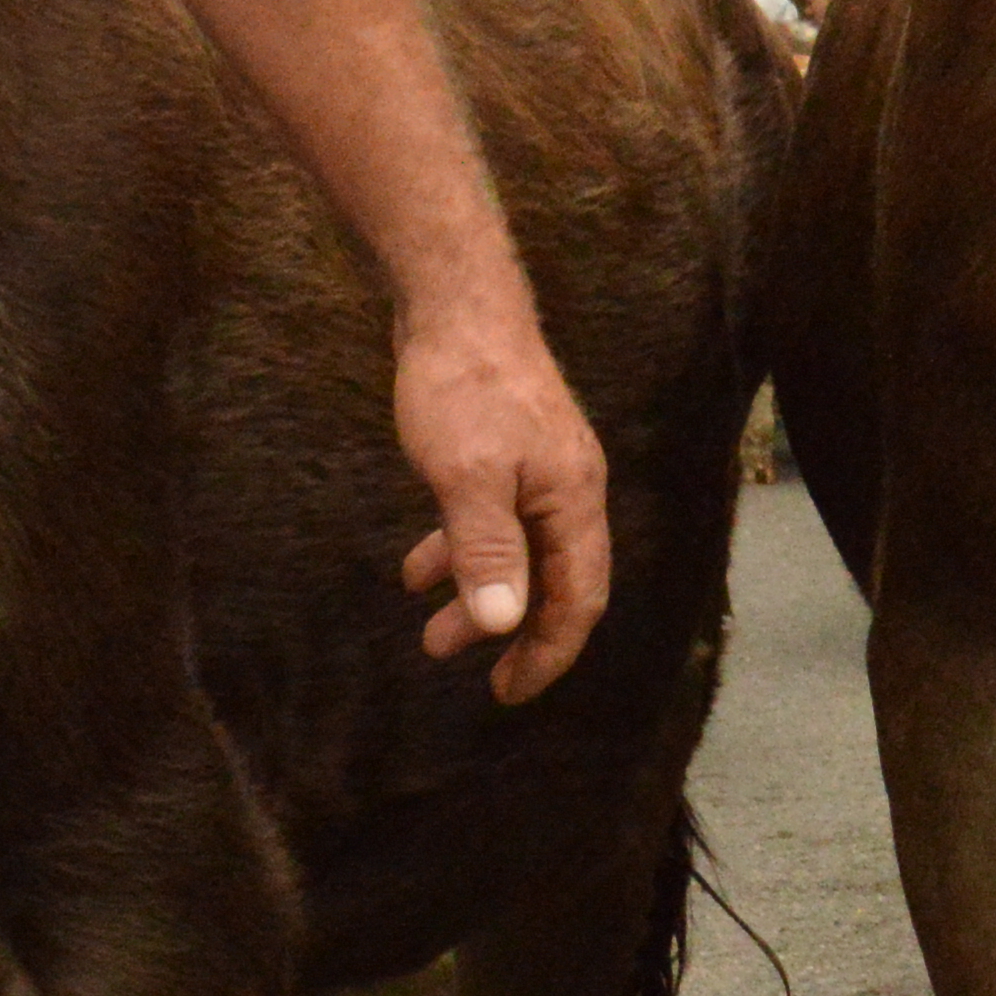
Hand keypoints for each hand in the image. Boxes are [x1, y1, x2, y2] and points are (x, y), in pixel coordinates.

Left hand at [389, 292, 611, 702]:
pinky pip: (492, 519)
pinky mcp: (507, 450)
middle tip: (471, 673)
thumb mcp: (467, 478)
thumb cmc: (463, 387)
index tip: (510, 693)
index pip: (578, 600)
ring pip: (518, 552)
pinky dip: (459, 548)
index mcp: (573, 501)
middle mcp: (568, 489)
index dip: (548, 653)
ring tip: (429, 630)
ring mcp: (538, 468)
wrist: (456, 302)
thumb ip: (487, 552)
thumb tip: (501, 625)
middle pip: (552, 582)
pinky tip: (417, 566)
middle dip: (510, 632)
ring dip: (477, 594)